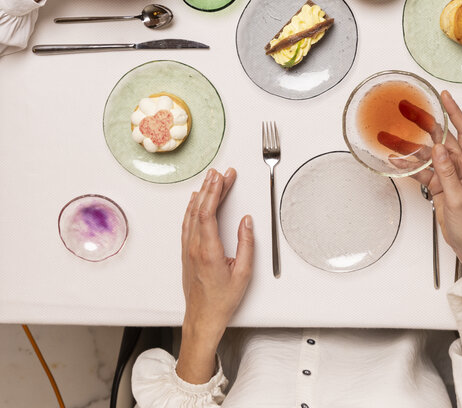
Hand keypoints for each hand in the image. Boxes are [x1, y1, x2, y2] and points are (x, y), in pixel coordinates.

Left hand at [177, 169, 253, 383]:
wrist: (202, 318)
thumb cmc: (221, 300)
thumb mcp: (243, 274)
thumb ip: (246, 244)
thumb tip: (246, 221)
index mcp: (208, 250)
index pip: (208, 213)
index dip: (214, 192)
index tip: (222, 177)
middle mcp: (194, 247)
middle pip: (200, 209)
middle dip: (211, 187)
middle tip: (222, 173)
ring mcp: (188, 249)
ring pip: (191, 214)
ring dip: (202, 195)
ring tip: (211, 179)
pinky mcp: (187, 252)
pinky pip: (187, 223)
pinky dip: (192, 207)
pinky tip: (196, 200)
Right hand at [413, 91, 461, 289]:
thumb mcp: (459, 199)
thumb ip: (448, 173)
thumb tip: (439, 148)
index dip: (455, 113)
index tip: (444, 96)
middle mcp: (461, 166)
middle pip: (442, 139)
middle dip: (425, 124)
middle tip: (410, 110)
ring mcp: (448, 174)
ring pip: (428, 155)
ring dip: (411, 149)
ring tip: (392, 139)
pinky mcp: (439, 183)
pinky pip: (422, 170)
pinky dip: (410, 166)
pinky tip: (396, 161)